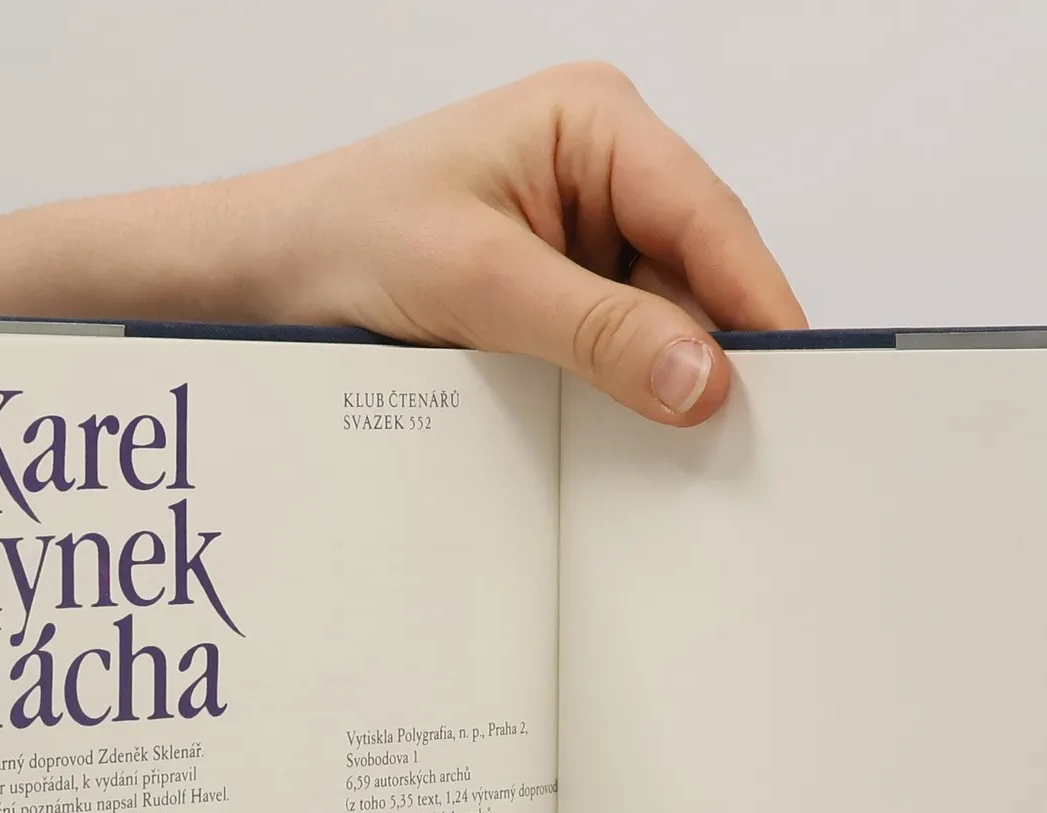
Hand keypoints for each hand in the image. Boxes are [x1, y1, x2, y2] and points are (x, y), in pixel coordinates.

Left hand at [224, 63, 807, 423]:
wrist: (254, 284)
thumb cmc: (338, 240)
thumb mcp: (475, 283)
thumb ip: (596, 330)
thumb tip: (702, 377)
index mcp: (593, 124)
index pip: (709, 218)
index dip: (756, 305)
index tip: (792, 383)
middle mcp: (601, 173)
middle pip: (698, 277)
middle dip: (710, 356)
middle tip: (739, 445)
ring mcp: (582, 240)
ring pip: (662, 325)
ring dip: (660, 387)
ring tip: (671, 455)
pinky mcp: (557, 301)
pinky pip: (617, 354)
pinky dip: (622, 402)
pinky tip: (622, 444)